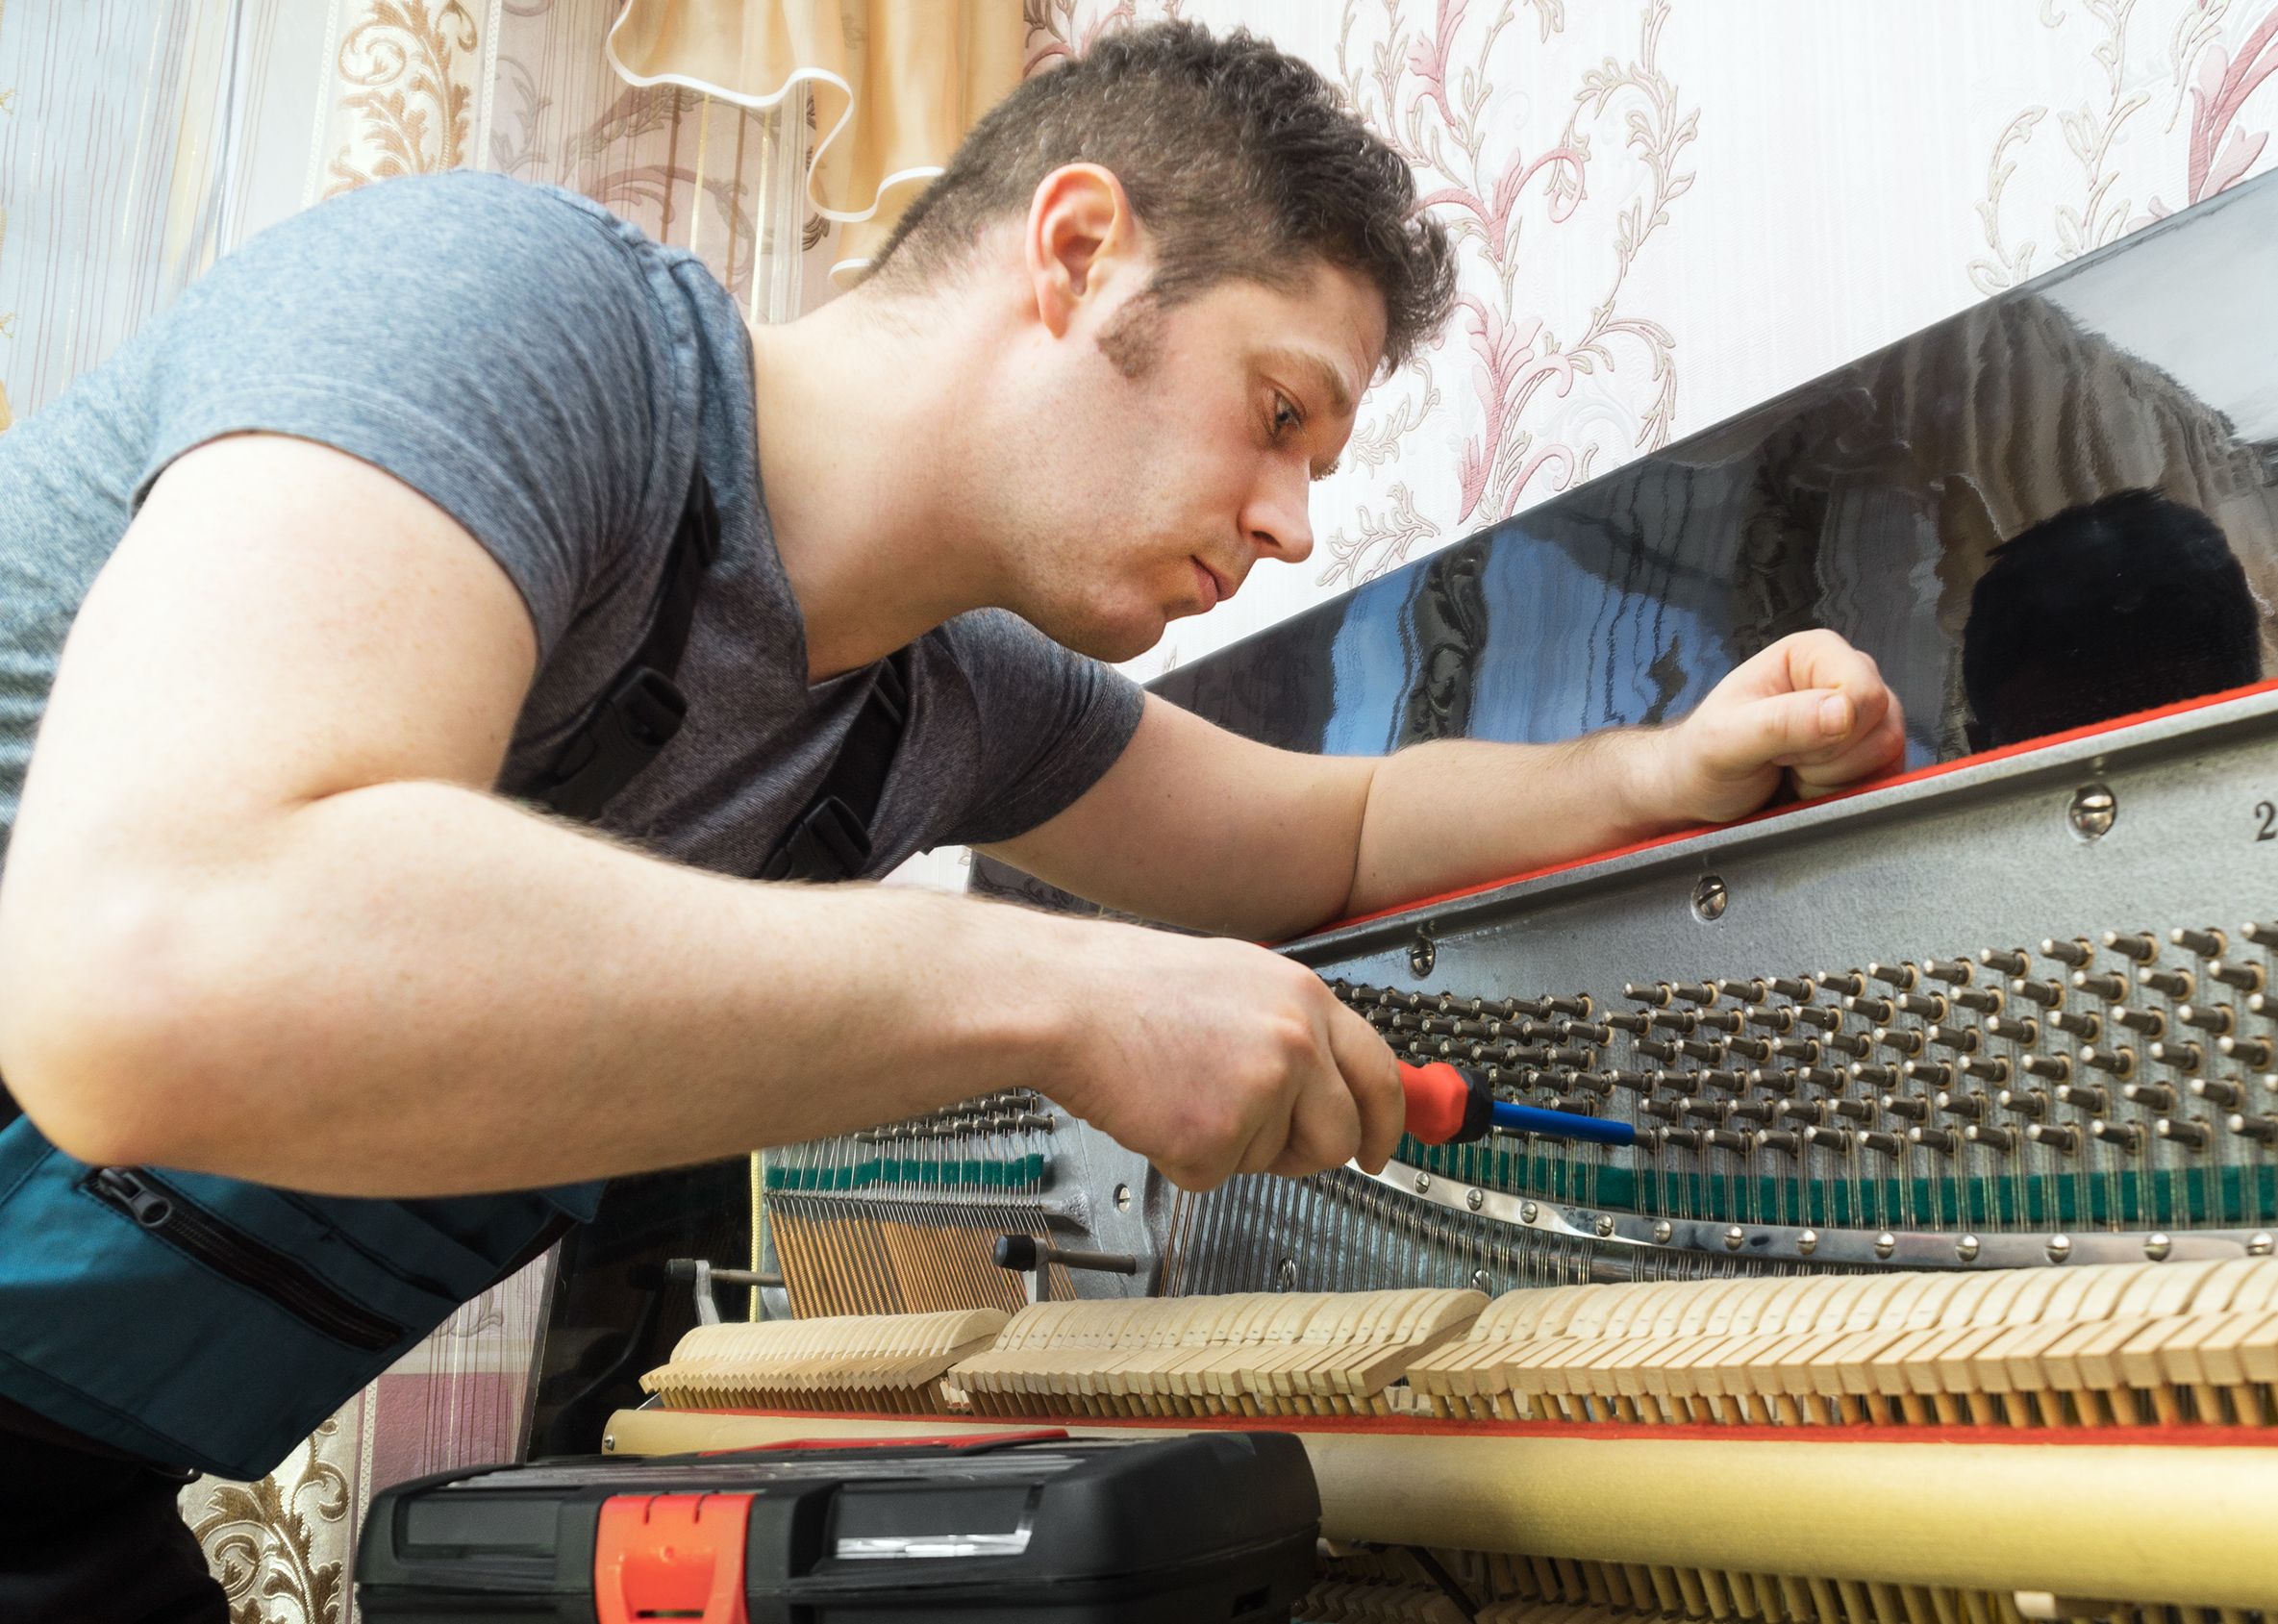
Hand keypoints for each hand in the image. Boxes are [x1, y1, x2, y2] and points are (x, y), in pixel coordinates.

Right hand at [1034, 918, 1404, 1190]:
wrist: (1066, 1000)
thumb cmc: (1130, 987)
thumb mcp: (1239, 980)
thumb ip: (1293, 1027)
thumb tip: (1329, 1080)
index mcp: (1305, 999)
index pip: (1380, 1074)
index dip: (1385, 1123)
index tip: (1380, 1149)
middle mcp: (1295, 1043)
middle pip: (1340, 1136)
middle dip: (1307, 1153)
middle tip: (1261, 1140)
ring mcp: (1259, 1093)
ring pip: (1273, 1160)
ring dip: (1231, 1145)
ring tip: (1182, 1090)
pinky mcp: (1214, 1139)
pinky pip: (1215, 1176)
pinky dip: (1182, 1158)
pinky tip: (1158, 1108)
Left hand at [1651, 630, 1905, 824]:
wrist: (1699, 795)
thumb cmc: (1702, 758)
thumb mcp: (1725, 740)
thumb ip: (1781, 723)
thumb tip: (1843, 711)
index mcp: (1813, 652)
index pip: (1864, 691)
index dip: (1829, 732)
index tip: (1781, 745)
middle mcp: (1845, 675)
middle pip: (1883, 724)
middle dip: (1829, 759)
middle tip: (1782, 760)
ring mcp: (1862, 716)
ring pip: (1888, 753)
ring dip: (1835, 778)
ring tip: (1791, 771)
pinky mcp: (1870, 753)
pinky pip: (1885, 778)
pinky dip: (1846, 793)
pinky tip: (1809, 785)